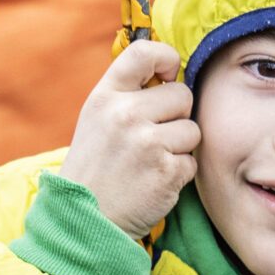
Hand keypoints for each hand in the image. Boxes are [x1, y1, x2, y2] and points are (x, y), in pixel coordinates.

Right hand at [58, 39, 196, 238]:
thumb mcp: (97, 120)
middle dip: (177, 116)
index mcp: (105, 96)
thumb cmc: (95, 168)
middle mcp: (125, 114)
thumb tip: (172, 73)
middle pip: (182, 95)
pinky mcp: (166, 172)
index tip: (169, 75)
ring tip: (151, 161)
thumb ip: (128, 94)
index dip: (167, 59)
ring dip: (180, 147)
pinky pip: (192, 162)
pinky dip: (179, 174)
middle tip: (153, 138)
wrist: (82, 221)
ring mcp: (147, 144)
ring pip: (192, 129)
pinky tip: (153, 181)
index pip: (144, 53)